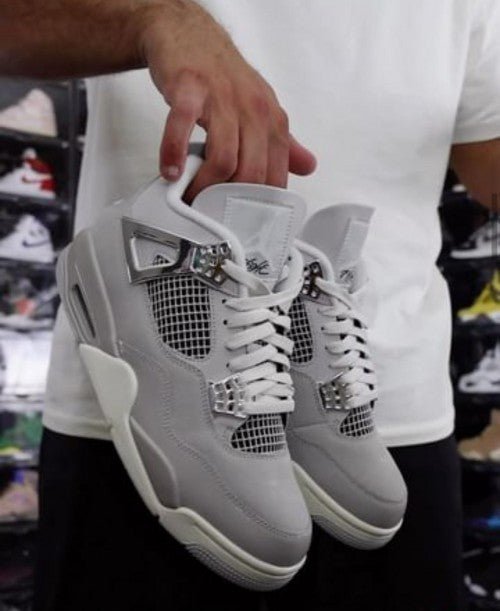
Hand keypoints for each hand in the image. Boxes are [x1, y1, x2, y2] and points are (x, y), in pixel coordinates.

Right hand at [140, 0, 315, 200]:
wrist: (191, 35)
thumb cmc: (225, 77)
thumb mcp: (262, 109)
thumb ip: (284, 143)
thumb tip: (309, 167)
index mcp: (272, 120)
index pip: (275, 173)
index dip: (259, 204)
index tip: (243, 222)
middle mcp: (252, 109)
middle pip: (251, 171)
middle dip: (229, 200)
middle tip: (212, 213)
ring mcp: (221, 98)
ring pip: (223, 156)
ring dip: (204, 184)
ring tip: (191, 195)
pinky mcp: (189, 88)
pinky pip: (182, 127)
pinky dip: (175, 154)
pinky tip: (171, 171)